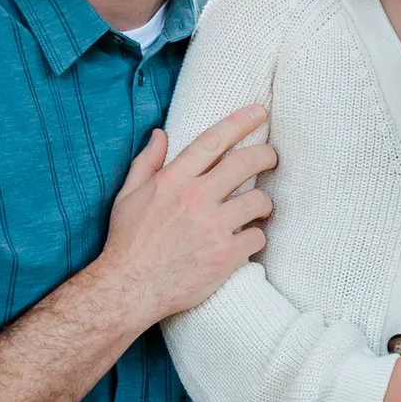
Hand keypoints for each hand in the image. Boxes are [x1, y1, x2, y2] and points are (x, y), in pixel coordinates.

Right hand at [101, 105, 275, 325]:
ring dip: (263, 203)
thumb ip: (146, 163)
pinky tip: (247, 241)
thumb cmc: (128, 242)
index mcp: (174, 179)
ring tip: (258, 209)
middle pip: (247, 162)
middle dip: (267, 155)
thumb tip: (160, 134)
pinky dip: (256, 238)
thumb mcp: (128, 196)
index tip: (260, 112)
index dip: (241, 122)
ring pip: (259, 200)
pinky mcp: (226, 255)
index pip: (214, 140)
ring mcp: (213, 226)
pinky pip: (258, 236)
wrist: (129, 289)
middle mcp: (196, 197)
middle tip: (272, 158)